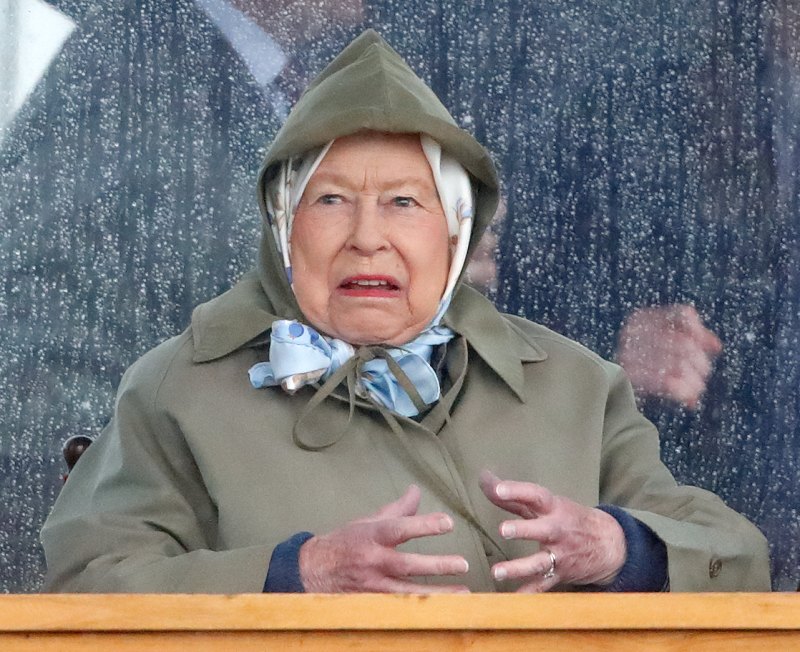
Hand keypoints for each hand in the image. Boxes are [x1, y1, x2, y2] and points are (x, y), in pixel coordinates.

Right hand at [298, 485, 469, 592]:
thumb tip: (416, 490)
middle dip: (437, 565)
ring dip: (438, 593)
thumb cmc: (346, 542)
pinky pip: (401, 608)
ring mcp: (373, 586)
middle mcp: (373, 561)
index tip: (447, 522)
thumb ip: (397, 509)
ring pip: (409, 592)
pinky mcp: (373, 603)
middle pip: (408, 564)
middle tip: (463, 563)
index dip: (424, 525)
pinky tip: (443, 611)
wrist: (314, 571)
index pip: (400, 528)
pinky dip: (422, 609)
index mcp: (372, 535)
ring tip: (464, 593)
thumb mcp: (369, 521)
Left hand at [480, 471, 625, 591]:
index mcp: (554, 508)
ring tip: (496, 572)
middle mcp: (557, 530)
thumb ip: (513, 495)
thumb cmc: (569, 518)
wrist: (609, 545)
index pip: (535, 496)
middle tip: (503, 530)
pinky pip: (543, 586)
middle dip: (523, 530)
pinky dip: (529, 593)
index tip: (498, 489)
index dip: (517, 491)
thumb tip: (483, 479)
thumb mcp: (546, 503)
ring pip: (539, 562)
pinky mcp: (560, 574)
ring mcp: (560, 555)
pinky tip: (513, 600)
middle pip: (541, 529)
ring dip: (518, 568)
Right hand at [617, 304, 722, 408]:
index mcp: (640, 319)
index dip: (699, 332)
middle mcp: (632, 333)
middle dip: (699, 361)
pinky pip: (665, 381)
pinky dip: (680, 390)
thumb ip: (690, 339)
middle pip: (684, 342)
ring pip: (678, 363)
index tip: (712, 347)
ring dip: (692, 380)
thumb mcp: (664, 348)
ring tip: (695, 389)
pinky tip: (687, 398)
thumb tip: (716, 346)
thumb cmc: (643, 369)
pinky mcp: (628, 377)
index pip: (682, 315)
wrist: (610, 394)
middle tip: (701, 374)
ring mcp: (627, 354)